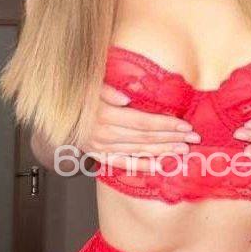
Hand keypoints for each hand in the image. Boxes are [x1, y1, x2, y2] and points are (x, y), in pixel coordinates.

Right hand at [78, 82, 200, 172]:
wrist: (56, 118)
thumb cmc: (79, 97)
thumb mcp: (88, 86)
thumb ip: (106, 91)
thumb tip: (126, 99)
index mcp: (104, 115)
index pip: (143, 122)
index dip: (166, 124)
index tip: (186, 125)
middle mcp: (104, 134)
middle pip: (145, 138)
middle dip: (172, 138)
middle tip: (194, 139)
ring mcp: (102, 148)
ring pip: (139, 151)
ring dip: (164, 151)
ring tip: (184, 150)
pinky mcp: (101, 157)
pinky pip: (126, 164)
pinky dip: (145, 165)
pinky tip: (162, 166)